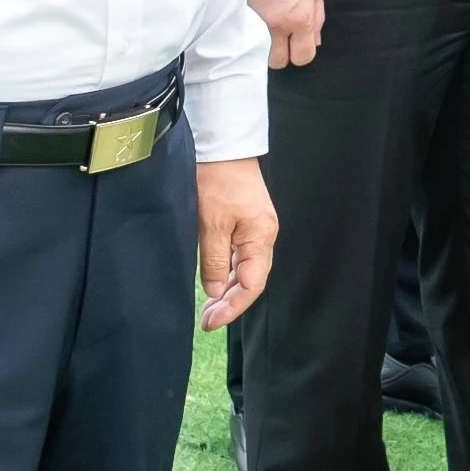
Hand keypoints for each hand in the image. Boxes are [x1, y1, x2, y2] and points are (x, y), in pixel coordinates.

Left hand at [194, 157, 277, 330]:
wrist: (223, 147)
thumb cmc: (218, 181)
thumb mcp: (210, 223)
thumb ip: (213, 260)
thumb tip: (214, 291)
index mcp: (260, 238)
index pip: (251, 285)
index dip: (232, 307)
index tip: (211, 323)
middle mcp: (263, 237)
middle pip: (250, 281)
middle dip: (229, 304)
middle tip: (206, 321)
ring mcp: (256, 230)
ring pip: (244, 271)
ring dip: (227, 291)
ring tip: (208, 308)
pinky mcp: (246, 224)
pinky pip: (239, 258)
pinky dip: (226, 274)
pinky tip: (214, 283)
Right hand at [248, 0, 322, 69]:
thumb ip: (317, 18)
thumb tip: (316, 41)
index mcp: (300, 18)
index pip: (303, 57)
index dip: (301, 53)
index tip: (297, 45)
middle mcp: (277, 24)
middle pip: (278, 62)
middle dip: (280, 53)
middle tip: (280, 38)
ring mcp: (255, 21)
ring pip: (258, 52)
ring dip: (262, 46)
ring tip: (265, 28)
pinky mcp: (239, 14)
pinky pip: (244, 35)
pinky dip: (248, 32)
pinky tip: (252, 19)